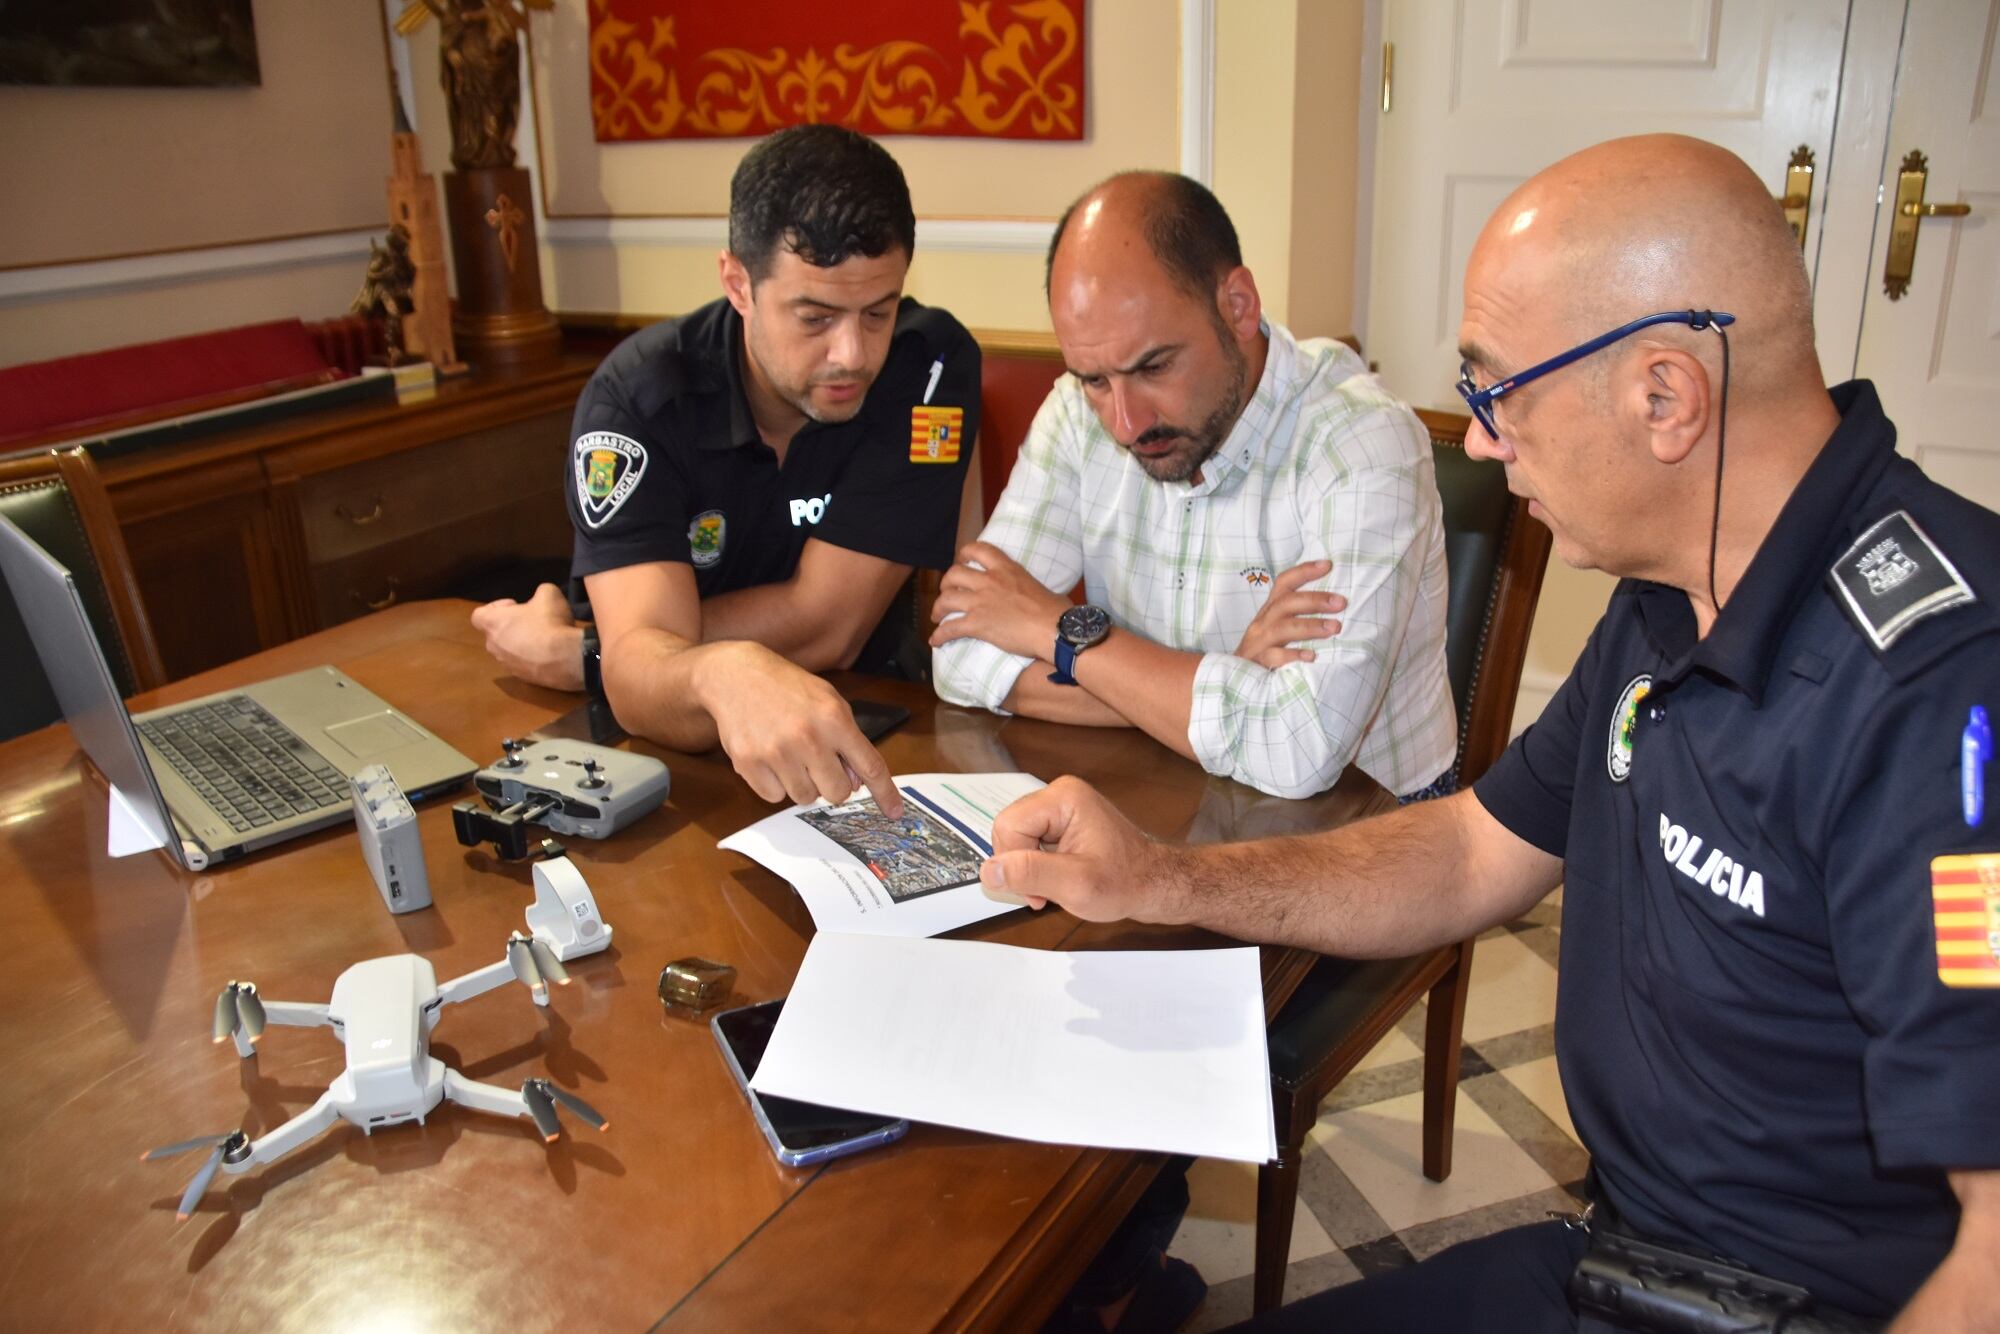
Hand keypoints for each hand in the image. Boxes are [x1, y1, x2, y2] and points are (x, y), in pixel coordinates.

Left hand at [471, 583, 585, 689]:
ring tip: (542, 639)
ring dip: (519, 644)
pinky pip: (521, 665)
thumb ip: (539, 592)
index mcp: (493, 623)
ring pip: (507, 651)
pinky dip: (531, 659)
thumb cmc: (550, 622)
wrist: (566, 658)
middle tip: (530, 621)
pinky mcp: (521, 678)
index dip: (495, 607)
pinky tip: (549, 653)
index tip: (514, 606)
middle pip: (494, 634)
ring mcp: (507, 664)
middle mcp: (494, 645)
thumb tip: (540, 597)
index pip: (477, 615)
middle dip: (510, 626)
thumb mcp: (549, 594)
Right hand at [700, 641, 901, 815]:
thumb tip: (856, 782)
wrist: (736, 677)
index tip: (894, 812)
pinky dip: (775, 784)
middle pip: (837, 793)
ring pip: (805, 798)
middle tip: (819, 764)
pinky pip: (775, 798)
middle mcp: (808, 738)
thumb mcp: (828, 701)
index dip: (885, 794)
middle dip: (833, 784)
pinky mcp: (749, 765)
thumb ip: (846, 739)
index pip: (870, 766)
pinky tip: (769, 757)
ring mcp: (776, 753)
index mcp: (834, 719)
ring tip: (790, 754)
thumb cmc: (788, 688)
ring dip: (802, 783)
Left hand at [928, 541, 1073, 660]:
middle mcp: (989, 581)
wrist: (1056, 629)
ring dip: (938, 608)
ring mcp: (981, 602)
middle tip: (948, 593)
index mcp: (1006, 568)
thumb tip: (1032, 594)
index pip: (978, 550)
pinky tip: (935, 641)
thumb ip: (1026, 585)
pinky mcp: (977, 624)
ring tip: (937, 616)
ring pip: (946, 600)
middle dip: (946, 584)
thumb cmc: (1057, 611)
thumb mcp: (1039, 585)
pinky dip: (940, 635)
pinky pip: (950, 628)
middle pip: (954, 574)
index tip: (962, 561)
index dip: (964, 554)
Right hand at [979, 776, 1179, 921]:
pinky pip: (1028, 841)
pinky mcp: (1059, 820)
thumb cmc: (1125, 883)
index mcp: (1063, 797)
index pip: (1008, 827)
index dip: (1016, 864)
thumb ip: (1030, 873)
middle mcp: (1059, 793)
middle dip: (1021, 866)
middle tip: (1045, 893)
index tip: (1038, 893)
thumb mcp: (1075, 886)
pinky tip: (1057, 879)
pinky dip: (1036, 866)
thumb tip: (989, 870)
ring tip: (1055, 886)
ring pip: (1015, 838)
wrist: (1153, 885)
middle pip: (1008, 829)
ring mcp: (1059, 806)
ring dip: (1028, 869)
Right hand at [1233, 560, 1345, 667]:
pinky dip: (1292, 655)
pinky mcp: (1257, 662)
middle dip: (1315, 600)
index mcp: (1270, 610)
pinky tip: (1311, 656)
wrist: (1234, 678)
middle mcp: (1262, 622)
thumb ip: (1298, 616)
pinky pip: (1274, 656)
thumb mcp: (1278, 629)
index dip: (1304, 571)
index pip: (1284, 583)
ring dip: (1310, 626)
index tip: (1327, 565)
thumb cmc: (1266, 651)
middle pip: (1286, 603)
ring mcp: (1258, 642)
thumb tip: (1335, 605)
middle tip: (1341, 602)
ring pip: (1282, 628)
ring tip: (1334, 627)